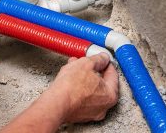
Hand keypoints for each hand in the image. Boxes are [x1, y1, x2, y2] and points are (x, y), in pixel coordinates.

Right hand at [0, 53, 118, 132]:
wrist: (53, 102)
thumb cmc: (70, 87)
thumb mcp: (86, 64)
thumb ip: (97, 59)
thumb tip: (102, 56)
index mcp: (109, 94)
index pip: (112, 74)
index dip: (105, 62)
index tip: (101, 55)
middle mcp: (101, 104)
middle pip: (99, 80)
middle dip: (90, 67)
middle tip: (84, 58)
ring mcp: (89, 109)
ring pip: (88, 87)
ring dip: (80, 74)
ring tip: (72, 64)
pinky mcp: (77, 110)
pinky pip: (79, 93)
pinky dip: (74, 83)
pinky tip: (66, 74)